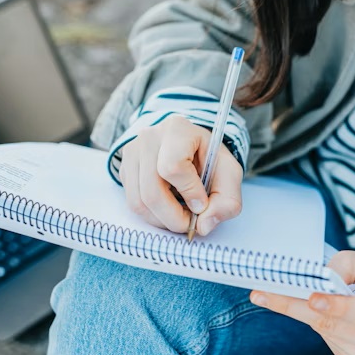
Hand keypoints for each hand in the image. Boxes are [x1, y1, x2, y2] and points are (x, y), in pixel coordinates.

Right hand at [119, 115, 242, 235]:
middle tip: (191, 223)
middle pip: (151, 191)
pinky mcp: (124, 168)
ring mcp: (132, 153)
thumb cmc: (209, 159)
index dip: (189, 192)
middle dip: (174, 217)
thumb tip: (204, 225)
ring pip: (138, 202)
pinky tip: (168, 208)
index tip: (202, 203)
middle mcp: (149, 138)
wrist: (191, 147)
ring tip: (180, 217)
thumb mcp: (229, 174)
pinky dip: (152, 215)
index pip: (173, 167)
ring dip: (162, 220)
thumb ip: (228, 201)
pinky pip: (132, 203)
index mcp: (178, 130)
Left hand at [250, 250, 354, 354]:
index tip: (312, 296)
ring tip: (284, 289)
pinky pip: (326, 337)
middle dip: (295, 306)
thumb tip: (325, 271)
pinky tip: (322, 306)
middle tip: (262, 292)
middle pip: (334, 325)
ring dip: (302, 309)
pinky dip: (317, 318)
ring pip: (325, 330)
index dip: (338, 307)